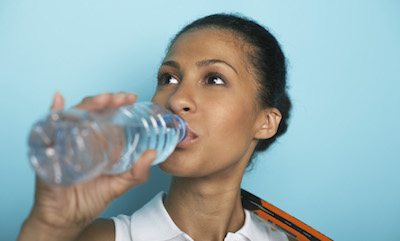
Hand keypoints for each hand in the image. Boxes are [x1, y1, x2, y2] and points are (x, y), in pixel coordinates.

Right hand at [18, 92, 156, 240]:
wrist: (66, 220)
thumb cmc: (90, 200)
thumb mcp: (119, 185)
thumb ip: (137, 173)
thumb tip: (153, 154)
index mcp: (98, 141)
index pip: (107, 116)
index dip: (118, 104)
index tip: (132, 98)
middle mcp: (81, 137)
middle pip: (92, 111)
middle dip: (106, 100)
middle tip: (120, 98)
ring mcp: (65, 141)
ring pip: (74, 115)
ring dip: (87, 104)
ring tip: (102, 100)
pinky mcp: (50, 151)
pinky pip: (48, 128)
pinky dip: (53, 113)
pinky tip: (59, 102)